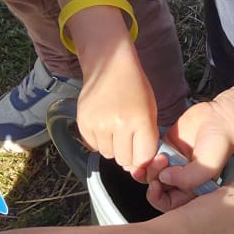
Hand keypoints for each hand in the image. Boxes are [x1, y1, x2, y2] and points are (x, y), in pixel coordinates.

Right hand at [78, 52, 160, 172]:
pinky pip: (93, 147)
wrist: (109, 64)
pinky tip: (103, 125)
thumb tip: (135, 168)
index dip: (143, 159)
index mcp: (140, 121)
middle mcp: (118, 124)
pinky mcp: (83, 123)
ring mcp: (98, 124)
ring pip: (108, 155)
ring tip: (115, 128)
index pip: (142, 158)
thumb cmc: (134, 88)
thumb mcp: (150, 111)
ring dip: (113, 147)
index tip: (141, 151)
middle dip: (128, 154)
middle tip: (127, 137)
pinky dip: (99, 141)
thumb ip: (147, 140)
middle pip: (124, 160)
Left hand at [150, 101, 233, 209]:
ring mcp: (171, 163)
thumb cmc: (220, 144)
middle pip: (156, 188)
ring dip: (150, 166)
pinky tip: (157, 149)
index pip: (168, 203)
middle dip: (153, 179)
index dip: (157, 198)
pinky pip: (149, 155)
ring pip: (150, 172)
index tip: (156, 186)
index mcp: (191, 189)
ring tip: (161, 155)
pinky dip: (147, 153)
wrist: (219, 118)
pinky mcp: (165, 147)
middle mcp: (180, 178)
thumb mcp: (208, 168)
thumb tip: (163, 178)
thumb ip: (187, 178)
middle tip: (161, 165)